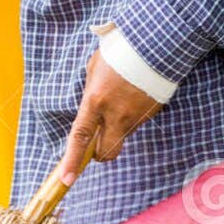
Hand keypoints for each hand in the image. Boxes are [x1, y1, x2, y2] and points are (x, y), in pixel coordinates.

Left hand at [59, 50, 162, 183]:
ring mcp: (136, 117)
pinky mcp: (151, 114)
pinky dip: (132, 113)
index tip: (67, 179)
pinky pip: (137, 122)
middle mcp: (116, 114)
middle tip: (98, 141)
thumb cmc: (121, 51)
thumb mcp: (95, 68)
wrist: (157, 43)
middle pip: (106, 153)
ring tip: (122, 97)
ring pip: (122, 136)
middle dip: (100, 154)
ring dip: (118, 126)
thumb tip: (91, 108)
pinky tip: (135, 93)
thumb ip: (91, 92)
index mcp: (96, 101)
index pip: (80, 137)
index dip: (72, 160)